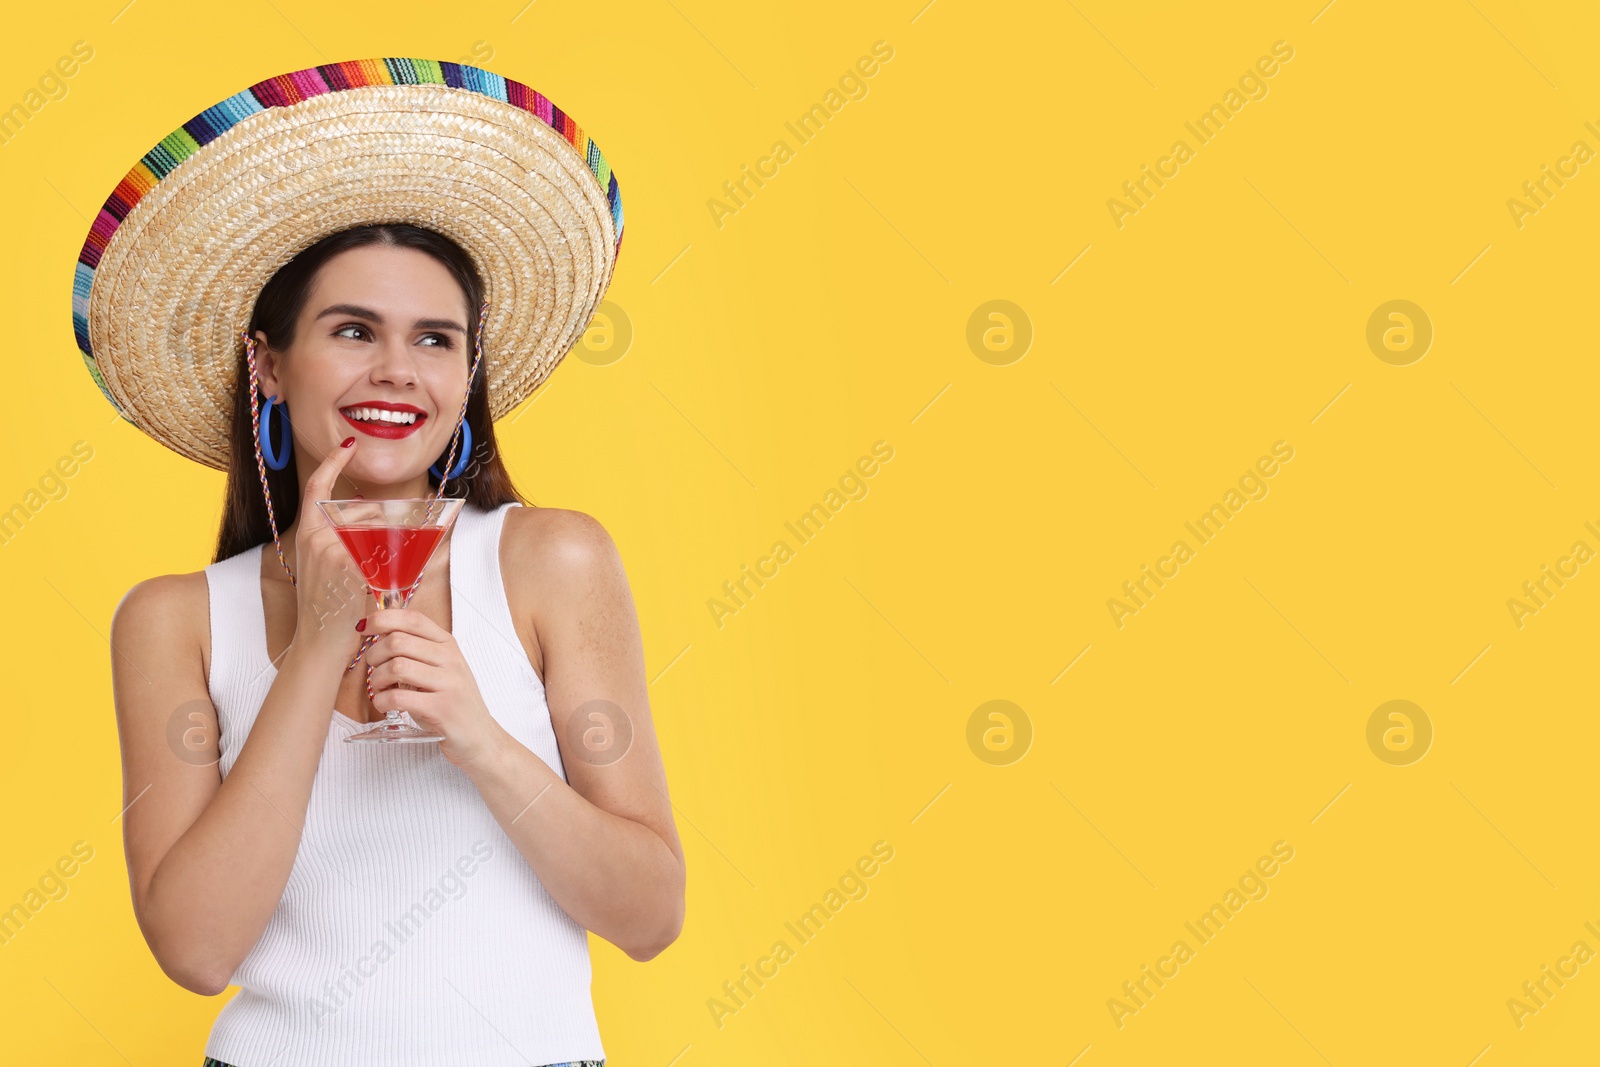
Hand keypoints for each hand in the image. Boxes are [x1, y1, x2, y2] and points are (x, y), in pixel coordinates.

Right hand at [290, 437, 371, 662]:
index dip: (333, 462)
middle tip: (377, 561)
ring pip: (378, 530)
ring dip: (388, 548)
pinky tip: (376, 586)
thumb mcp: (327, 566)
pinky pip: (382, 553)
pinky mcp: (346, 564)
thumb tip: (369, 515)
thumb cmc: (328, 607)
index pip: (318, 486)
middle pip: (366, 511)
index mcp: (307, 532)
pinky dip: (389, 566)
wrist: (319, 643)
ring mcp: (330, 548)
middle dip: (382, 528)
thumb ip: (342, 540)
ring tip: (373, 578)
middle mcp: (314, 535)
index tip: (348, 445)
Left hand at [362, 607, 505, 767]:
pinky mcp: (441, 709)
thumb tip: (379, 633)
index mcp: (448, 644)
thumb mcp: (440, 669)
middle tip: (373, 669)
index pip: (413, 619)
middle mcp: (450, 659)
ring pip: (396, 666)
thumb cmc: (453, 702)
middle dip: (374, 655)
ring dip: (377, 679)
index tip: (364, 627)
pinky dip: (381, 700)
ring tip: (380, 689)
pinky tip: (384, 705)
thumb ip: (416, 651)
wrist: (480, 736)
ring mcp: (448, 684)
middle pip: (398, 641)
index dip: (383, 618)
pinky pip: (398, 697)